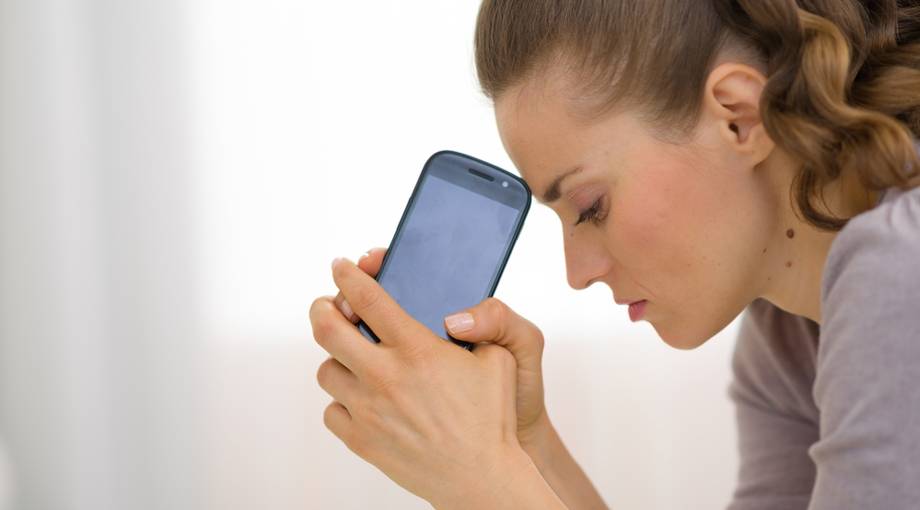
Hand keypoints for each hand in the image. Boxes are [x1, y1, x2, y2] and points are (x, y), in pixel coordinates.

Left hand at [336, 248, 550, 457]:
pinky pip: (332, 411)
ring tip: (351, 359)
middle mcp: (385, 376)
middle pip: (327, 328)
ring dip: (336, 359)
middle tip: (327, 305)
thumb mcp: (498, 358)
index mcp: (416, 349)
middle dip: (322, 307)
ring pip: (326, 370)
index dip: (349, 275)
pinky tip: (361, 399)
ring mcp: (368, 410)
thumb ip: (481, 325)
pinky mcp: (361, 439)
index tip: (341, 266)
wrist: (481, 478)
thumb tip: (450, 314)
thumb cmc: (491, 418)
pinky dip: (342, 401)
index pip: (367, 298)